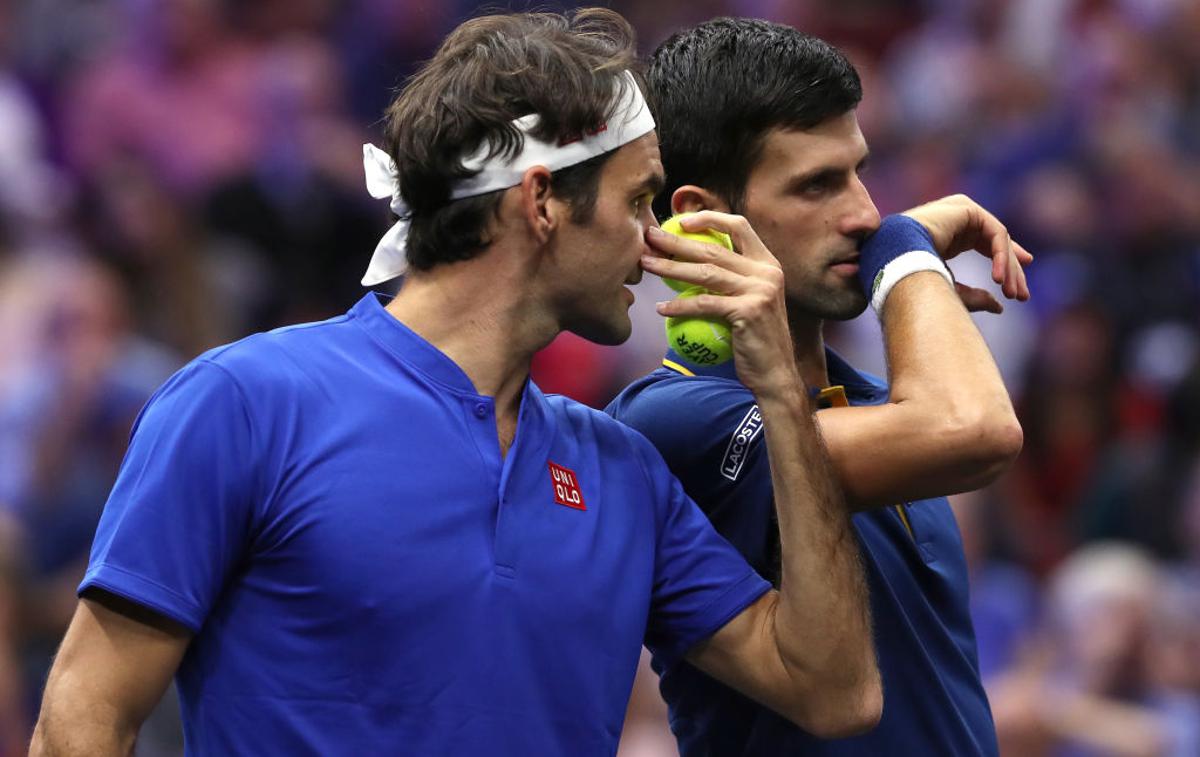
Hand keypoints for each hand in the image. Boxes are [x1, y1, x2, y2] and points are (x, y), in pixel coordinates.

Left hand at [642, 212, 799, 396]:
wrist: (774, 373)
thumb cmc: (755, 339)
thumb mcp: (751, 301)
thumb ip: (733, 279)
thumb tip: (692, 261)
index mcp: (767, 263)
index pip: (739, 226)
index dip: (710, 218)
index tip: (681, 220)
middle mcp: (766, 272)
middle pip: (713, 248)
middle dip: (677, 241)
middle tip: (650, 238)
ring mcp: (759, 291)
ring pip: (705, 273)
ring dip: (670, 268)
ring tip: (647, 265)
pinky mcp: (749, 312)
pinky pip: (704, 304)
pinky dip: (679, 305)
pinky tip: (661, 308)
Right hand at [902, 194, 1032, 302]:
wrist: (894, 263)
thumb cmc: (911, 279)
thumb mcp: (948, 291)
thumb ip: (974, 297)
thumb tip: (999, 307)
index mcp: (948, 234)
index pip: (985, 242)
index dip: (1004, 261)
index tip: (1015, 284)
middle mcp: (955, 219)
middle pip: (995, 241)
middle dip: (1010, 270)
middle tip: (1021, 296)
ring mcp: (960, 210)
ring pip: (997, 238)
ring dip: (1008, 267)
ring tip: (1012, 293)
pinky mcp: (966, 208)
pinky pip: (995, 232)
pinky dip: (1001, 256)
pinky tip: (998, 278)